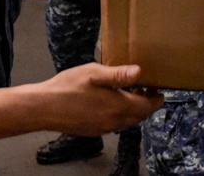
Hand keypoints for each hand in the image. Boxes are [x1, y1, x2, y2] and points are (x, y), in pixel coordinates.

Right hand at [41, 63, 162, 135]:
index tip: (160, 90)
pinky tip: (112, 103)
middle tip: (147, 89)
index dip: (156, 100)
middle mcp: (113, 122)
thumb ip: (118, 74)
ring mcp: (103, 129)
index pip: (146, 107)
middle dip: (146, 104)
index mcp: (117, 107)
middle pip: (139, 116)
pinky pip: (115, 125)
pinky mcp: (93, 131)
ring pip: (127, 122)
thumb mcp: (94, 73)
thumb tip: (139, 72)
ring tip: (131, 93)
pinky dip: (121, 115)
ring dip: (134, 110)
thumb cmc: (68, 86)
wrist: (43, 108)